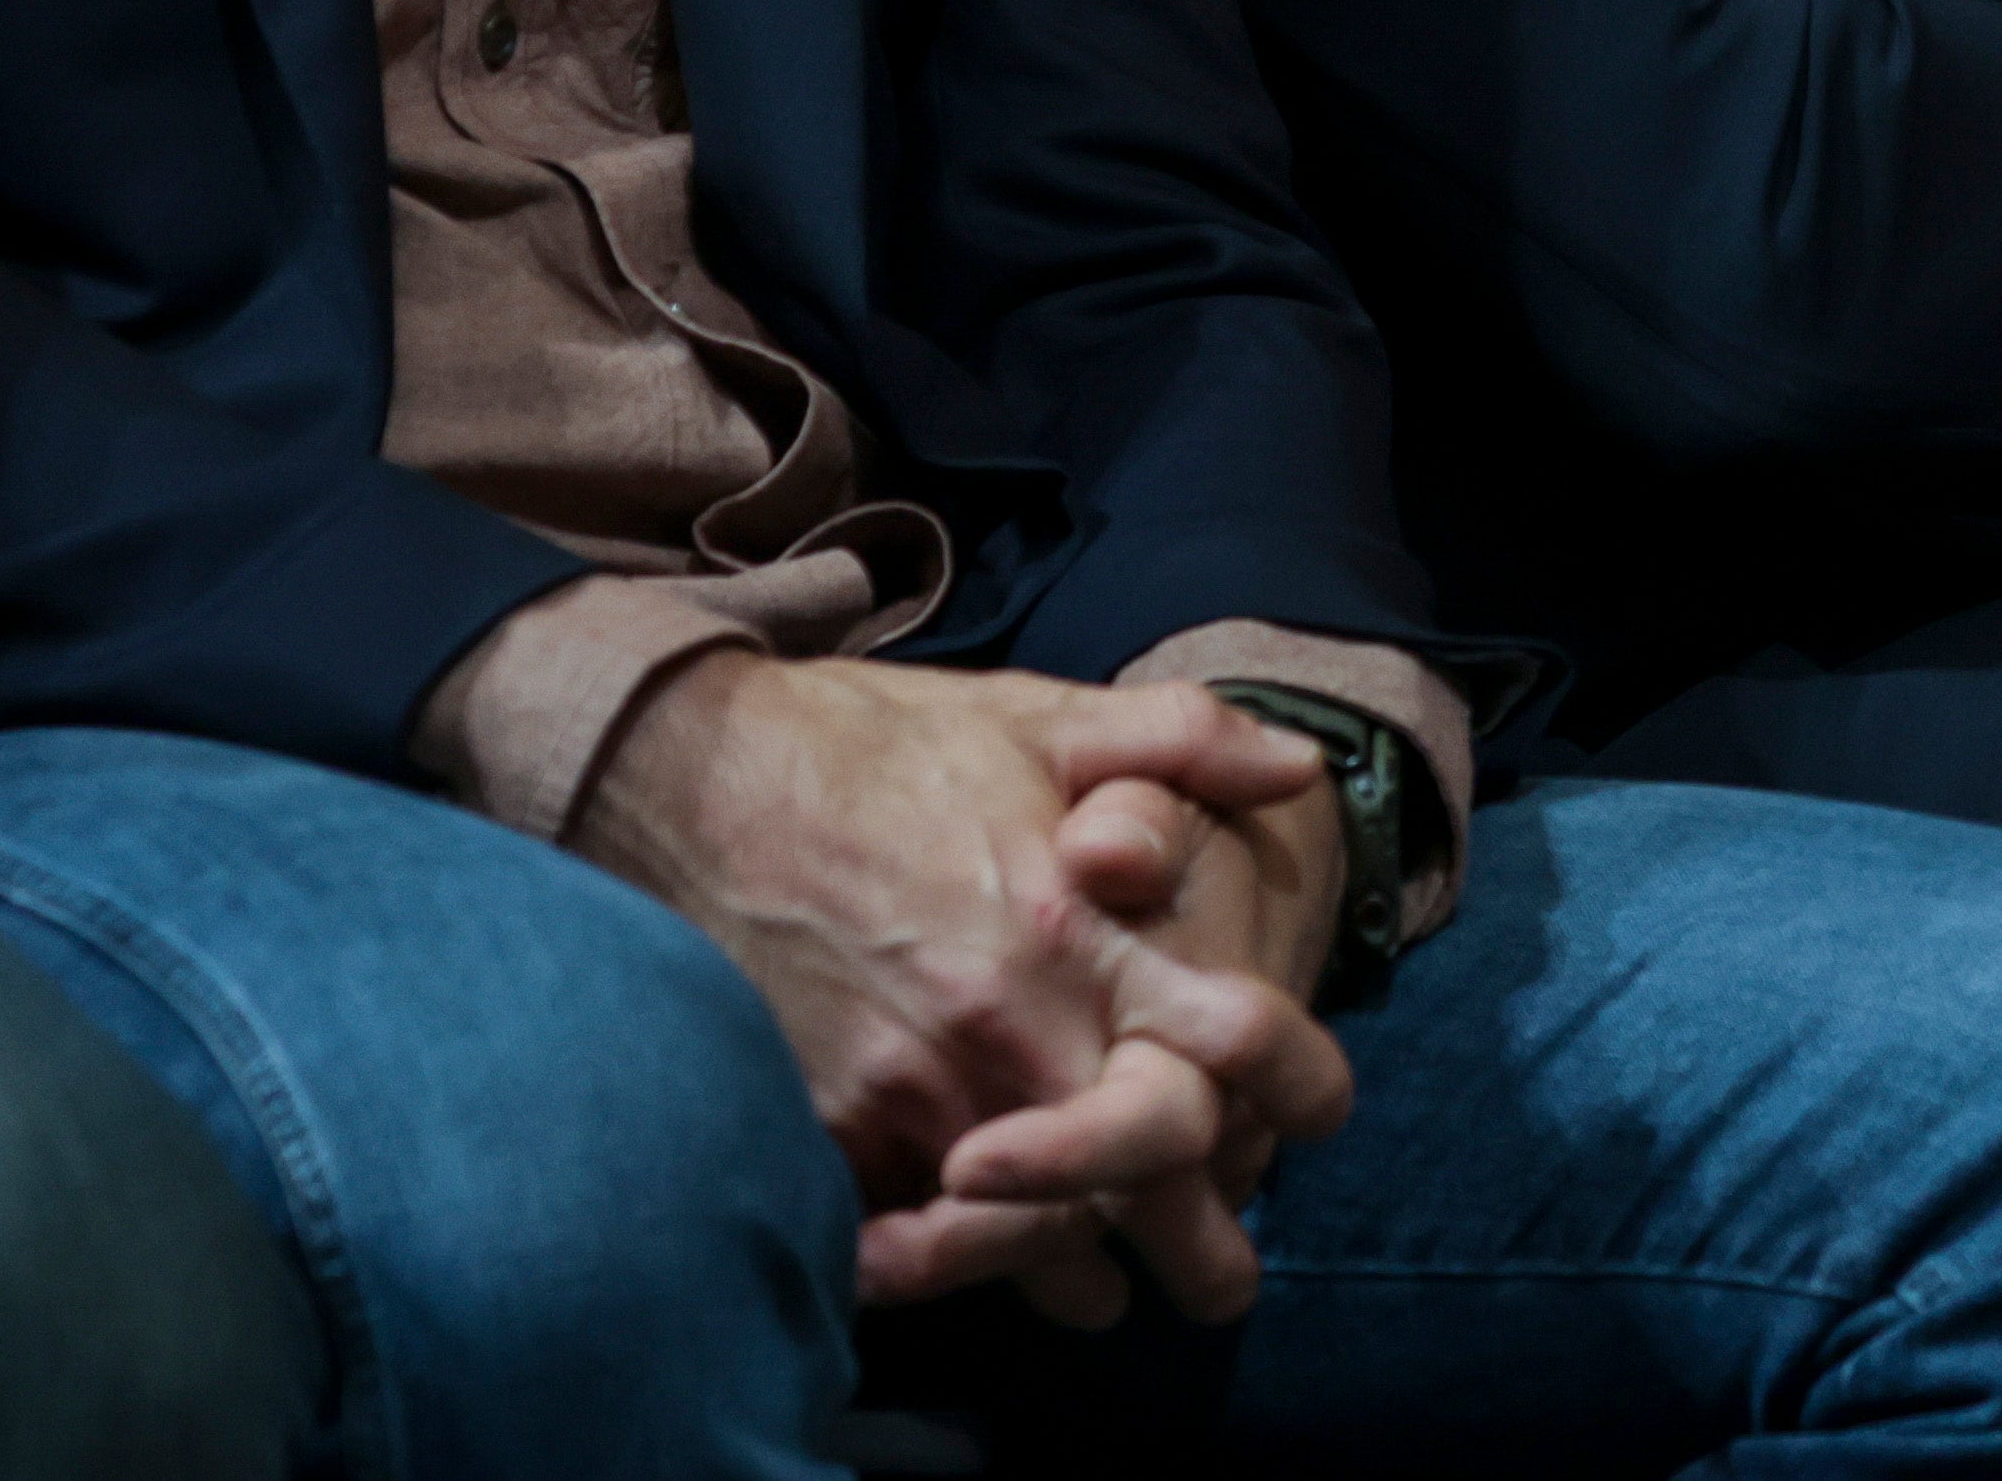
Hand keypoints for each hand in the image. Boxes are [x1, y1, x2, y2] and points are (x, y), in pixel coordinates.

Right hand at [571, 649, 1349, 1321]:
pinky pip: (915, 1235)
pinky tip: (980, 1260)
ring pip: (1034, 1235)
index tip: (1313, 1118)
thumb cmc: (876, 744)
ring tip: (1104, 1286)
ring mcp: (913, 1086)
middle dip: (1200, 1241)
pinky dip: (955, 1261)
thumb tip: (1297, 770)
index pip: (1231, 1041)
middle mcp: (1007, 1020)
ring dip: (1077, 1268)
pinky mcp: (828, 1126)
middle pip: (1145, 1178)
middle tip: (1223, 1277)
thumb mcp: (1042, 714)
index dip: (1297, 1086)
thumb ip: (1183, 742)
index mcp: (1075, 921)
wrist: (688, 775)